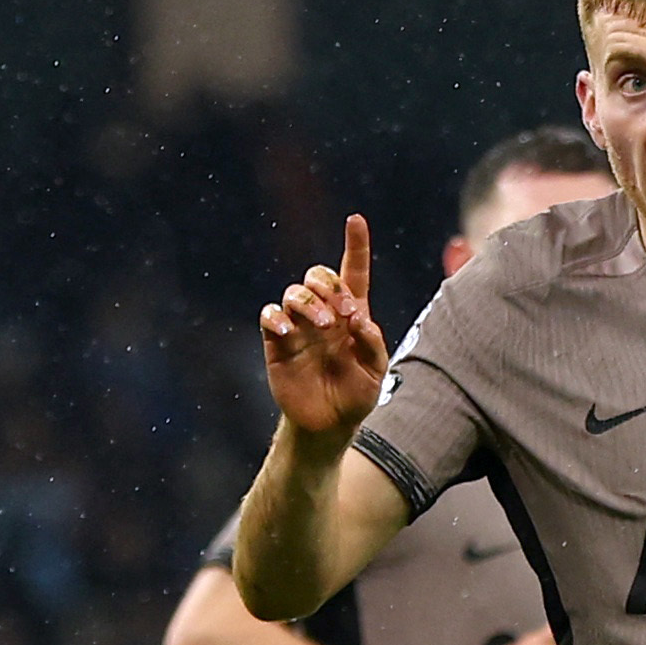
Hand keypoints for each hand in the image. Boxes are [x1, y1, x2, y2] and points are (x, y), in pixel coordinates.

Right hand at [260, 215, 388, 443]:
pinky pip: (269, 316)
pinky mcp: (277, 342)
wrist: (330, 424)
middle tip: (344, 312)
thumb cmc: (356, 394)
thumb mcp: (376, 371)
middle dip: (329, 285)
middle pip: (319, 276)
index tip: (356, 220)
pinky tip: (288, 330)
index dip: (355, 246)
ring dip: (309, 302)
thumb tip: (359, 320)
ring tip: (324, 327)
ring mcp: (299, 326)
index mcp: (353, 315)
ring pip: (294, 292)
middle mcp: (324, 314)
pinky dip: (276, 317)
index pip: (354, 273)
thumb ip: (372, 344)